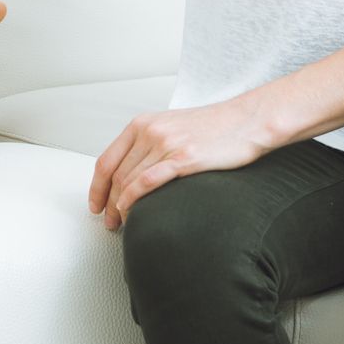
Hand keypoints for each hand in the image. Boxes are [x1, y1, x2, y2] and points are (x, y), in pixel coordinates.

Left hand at [88, 98, 271, 230]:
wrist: (248, 120)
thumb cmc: (216, 128)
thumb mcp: (173, 128)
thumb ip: (151, 144)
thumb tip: (135, 172)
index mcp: (143, 124)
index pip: (107, 159)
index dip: (96, 187)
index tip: (95, 204)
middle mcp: (149, 132)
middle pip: (115, 174)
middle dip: (107, 202)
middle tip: (108, 221)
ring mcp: (165, 144)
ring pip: (128, 181)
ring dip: (119, 207)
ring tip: (120, 223)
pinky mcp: (183, 158)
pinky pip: (147, 183)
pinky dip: (134, 200)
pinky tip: (133, 213)